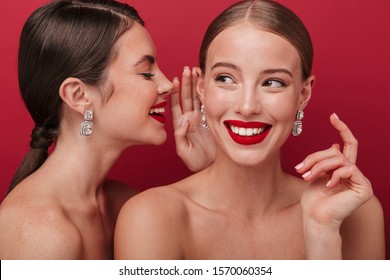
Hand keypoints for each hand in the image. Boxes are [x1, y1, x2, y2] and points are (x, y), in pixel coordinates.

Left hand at [170, 66, 215, 171]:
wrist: (212, 167)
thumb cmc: (196, 162)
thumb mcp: (184, 151)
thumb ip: (180, 136)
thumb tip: (183, 120)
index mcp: (182, 125)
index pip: (176, 104)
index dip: (175, 92)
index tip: (175, 80)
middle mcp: (191, 119)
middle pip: (187, 97)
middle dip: (187, 83)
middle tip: (187, 69)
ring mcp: (202, 119)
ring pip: (198, 98)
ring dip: (197, 85)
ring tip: (197, 71)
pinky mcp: (212, 120)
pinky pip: (209, 104)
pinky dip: (208, 93)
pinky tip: (208, 83)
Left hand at [296, 113, 372, 227]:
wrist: (316, 218)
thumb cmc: (313, 200)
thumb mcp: (316, 174)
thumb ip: (325, 161)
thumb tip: (335, 146)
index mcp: (343, 169)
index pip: (347, 145)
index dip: (342, 129)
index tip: (333, 116)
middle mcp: (354, 173)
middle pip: (337, 152)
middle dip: (316, 157)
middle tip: (300, 168)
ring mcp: (360, 181)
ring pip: (339, 160)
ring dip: (319, 166)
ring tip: (307, 177)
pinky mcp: (364, 188)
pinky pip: (348, 170)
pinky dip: (334, 175)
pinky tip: (326, 185)